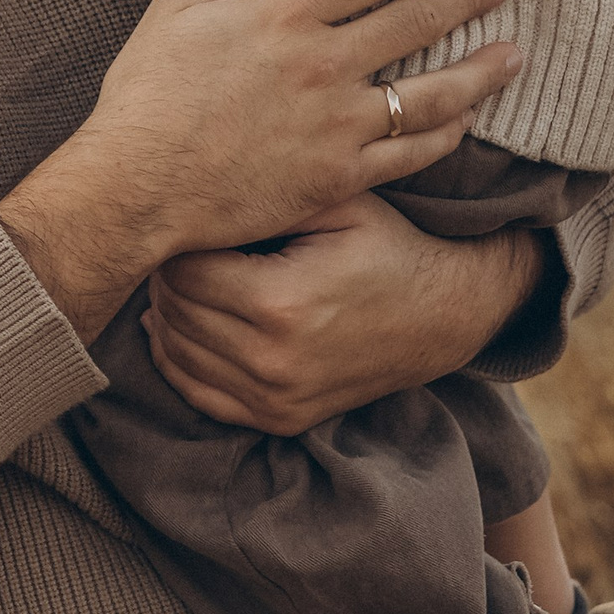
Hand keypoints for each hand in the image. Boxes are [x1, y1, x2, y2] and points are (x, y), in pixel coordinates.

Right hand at [0, 0, 518, 344]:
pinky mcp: (340, 176)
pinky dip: (445, 134)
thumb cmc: (148, 93)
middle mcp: (323, 65)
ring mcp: (338, 124)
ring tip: (513, 54)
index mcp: (285, 16)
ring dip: (479, 70)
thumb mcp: (181, 6)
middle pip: (416, 22)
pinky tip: (464, 120)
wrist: (138, 186)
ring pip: (431, 93)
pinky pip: (411, 152)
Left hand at [143, 200, 548, 432]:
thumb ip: (267, 194)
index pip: (181, 272)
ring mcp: (275, 399)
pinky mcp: (280, 420)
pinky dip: (179, 358)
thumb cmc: (386, 245)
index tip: (194, 220)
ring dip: (170, 314)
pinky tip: (187, 324)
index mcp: (280, 304)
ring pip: (175, 353)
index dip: (179, 241)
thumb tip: (193, 194)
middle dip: (168, 275)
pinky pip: (197, 393)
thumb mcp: (337, 202)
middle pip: (173, 311)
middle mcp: (272, 361)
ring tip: (190, 278)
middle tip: (186, 244)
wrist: (444, 314)